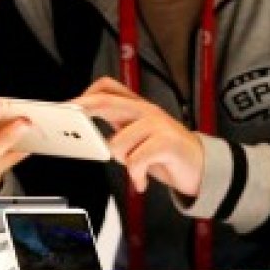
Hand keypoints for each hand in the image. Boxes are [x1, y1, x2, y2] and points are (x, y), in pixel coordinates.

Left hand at [74, 77, 205, 196]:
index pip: (108, 88)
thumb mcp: (139, 137)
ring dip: (123, 162)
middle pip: (107, 103)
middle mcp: (146, 111)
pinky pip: (135, 161)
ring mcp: (158, 125)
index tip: (68, 107)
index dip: (85, 95)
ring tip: (136, 167)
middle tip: (72, 118)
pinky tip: (141, 181)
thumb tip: (86, 129)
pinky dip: (136, 176)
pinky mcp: (167, 142)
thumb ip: (118, 128)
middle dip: (84, 111)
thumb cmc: (165, 154)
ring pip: (118, 143)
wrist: (201, 168)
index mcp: (137, 107)